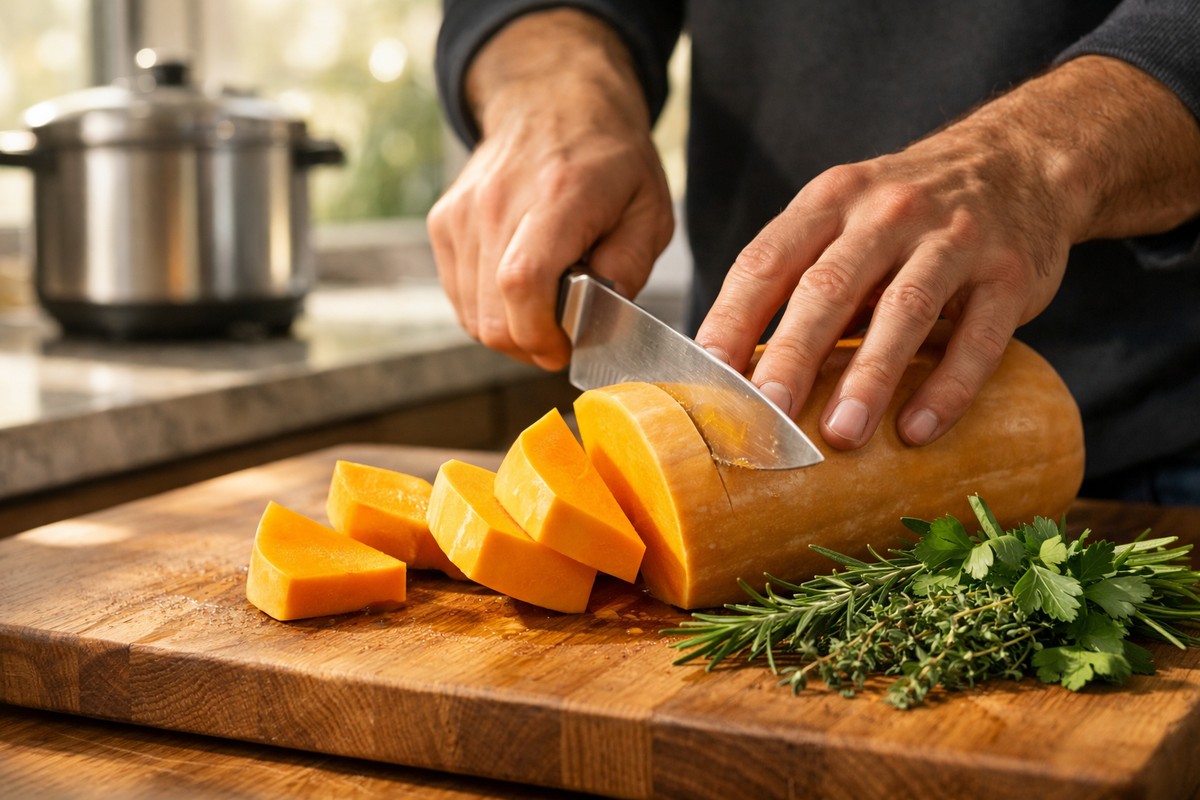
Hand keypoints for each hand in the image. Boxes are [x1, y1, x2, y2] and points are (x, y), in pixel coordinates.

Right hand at [427, 10, 674, 369]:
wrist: (552, 100)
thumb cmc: (608, 159)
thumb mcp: (650, 210)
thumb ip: (629, 267)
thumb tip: (599, 320)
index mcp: (557, 196)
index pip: (522, 282)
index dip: (539, 334)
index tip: (563, 348)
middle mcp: (498, 203)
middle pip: (491, 314)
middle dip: (527, 345)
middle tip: (559, 338)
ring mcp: (463, 213)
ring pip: (470, 314)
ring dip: (508, 330)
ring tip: (542, 311)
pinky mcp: (444, 223)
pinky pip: (458, 295)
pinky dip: (486, 309)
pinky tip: (517, 292)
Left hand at [696, 55, 1199, 450]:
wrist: (1020, 160)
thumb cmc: (907, 213)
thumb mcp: (845, 220)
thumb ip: (798, 279)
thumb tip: (732, 368)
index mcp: (830, 201)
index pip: (767, 262)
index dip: (732, 320)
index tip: (705, 377)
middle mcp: (887, 212)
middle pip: (828, 287)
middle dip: (791, 355)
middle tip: (765, 414)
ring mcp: (954, 239)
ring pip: (904, 309)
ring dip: (869, 376)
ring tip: (841, 434)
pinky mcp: (1010, 273)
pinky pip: (978, 336)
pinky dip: (948, 387)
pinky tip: (918, 429)